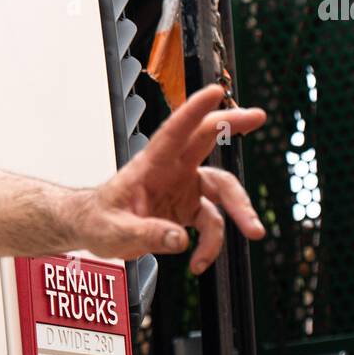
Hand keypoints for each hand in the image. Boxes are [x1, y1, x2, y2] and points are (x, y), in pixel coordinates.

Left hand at [65, 83, 266, 272]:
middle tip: (259, 116)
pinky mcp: (188, 207)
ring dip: (240, 210)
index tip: (215, 91)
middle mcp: (171, 170)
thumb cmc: (98, 221)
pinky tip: (198, 262)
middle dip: (233, 124)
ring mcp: (183, 186)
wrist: (94, 231)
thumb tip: (181, 239)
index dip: (194, 111)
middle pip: (206, 140)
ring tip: (253, 233)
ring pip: (222, 189)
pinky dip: (211, 244)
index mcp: (150, 165)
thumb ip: (146, 234)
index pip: (174, 132)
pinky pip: (212, 221)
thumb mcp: (115, 232)